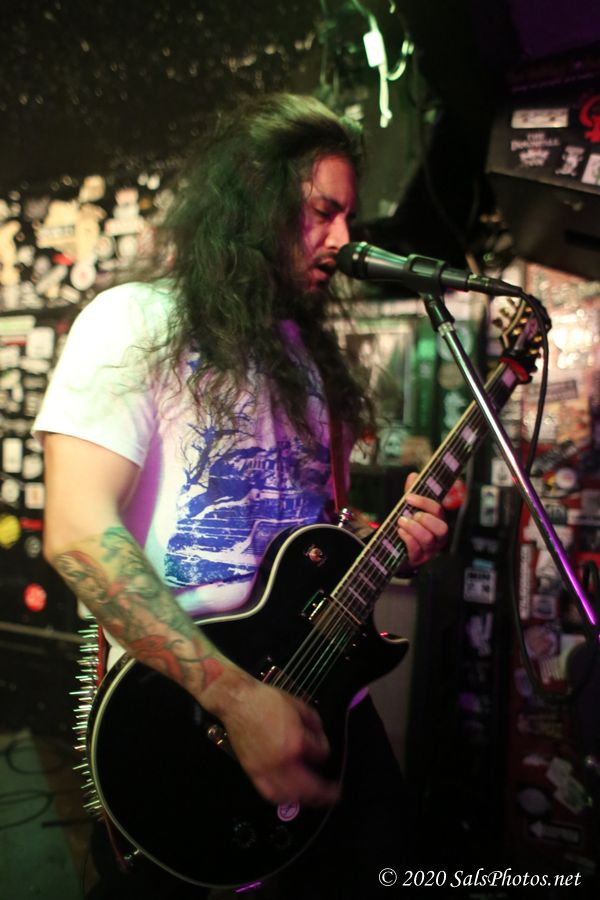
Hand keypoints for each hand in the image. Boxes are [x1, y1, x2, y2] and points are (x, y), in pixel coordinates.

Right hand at [210, 673, 339, 807]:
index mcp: (296, 742)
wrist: (238, 702)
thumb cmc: (266, 700)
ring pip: (290, 796)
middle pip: (309, 787)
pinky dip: (283, 798)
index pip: (320, 754)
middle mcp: (282, 762)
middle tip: (335, 795)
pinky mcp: (253, 771)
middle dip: (324, 793)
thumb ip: (314, 723)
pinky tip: (290, 797)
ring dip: (305, 799)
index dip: (323, 749)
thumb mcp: (298, 705)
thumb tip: (320, 737)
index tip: (321, 745)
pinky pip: (270, 793)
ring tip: (315, 799)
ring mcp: (266, 770)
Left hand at [397, 471, 447, 567]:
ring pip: (428, 539)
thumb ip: (412, 494)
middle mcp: (438, 538)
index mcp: (439, 522)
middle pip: (441, 528)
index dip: (424, 502)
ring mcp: (429, 550)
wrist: (397, 551)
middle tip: (409, 515)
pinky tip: (400, 532)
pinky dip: (407, 538)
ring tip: (401, 522)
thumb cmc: (408, 529)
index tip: (408, 496)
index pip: (438, 510)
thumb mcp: (409, 510)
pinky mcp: (418, 559)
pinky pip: (416, 549)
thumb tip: (413, 475)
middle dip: (424, 518)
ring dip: (413, 528)